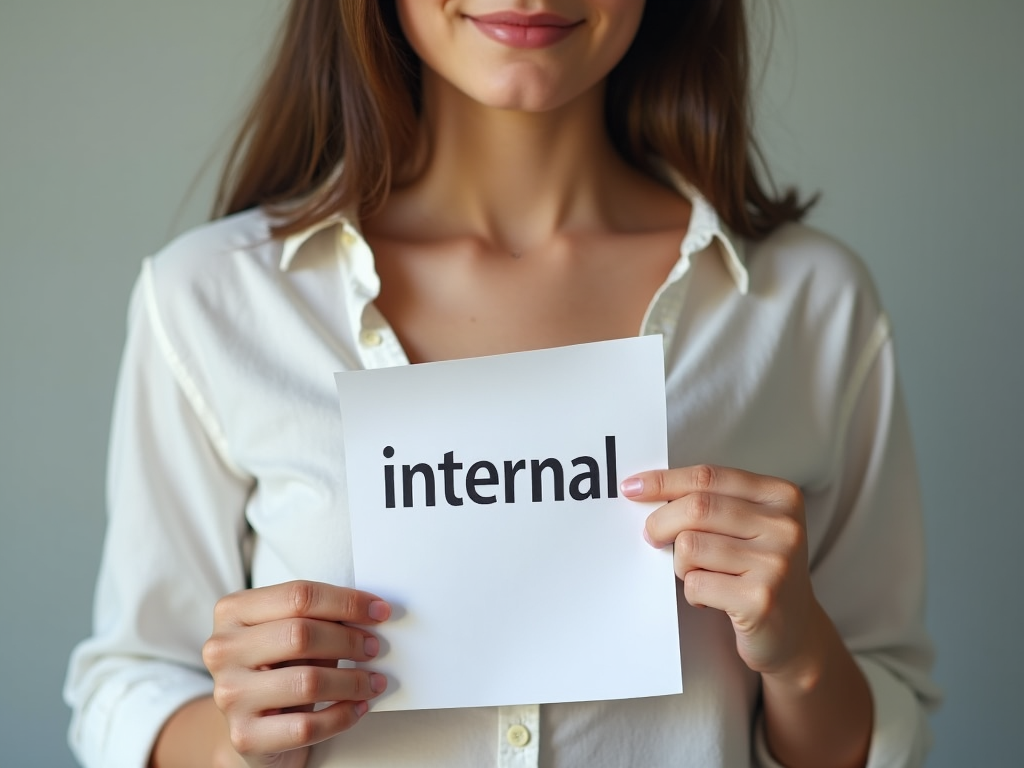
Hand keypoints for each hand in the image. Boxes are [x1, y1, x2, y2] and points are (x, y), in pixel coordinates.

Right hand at [202, 580, 390, 767]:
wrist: (252, 728)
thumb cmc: (279, 670)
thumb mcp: (290, 634)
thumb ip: (319, 618)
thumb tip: (371, 612)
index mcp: (233, 611)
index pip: (298, 595)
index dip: (346, 602)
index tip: (379, 611)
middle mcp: (222, 650)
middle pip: (301, 634)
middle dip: (349, 640)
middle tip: (375, 647)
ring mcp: (229, 694)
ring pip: (307, 681)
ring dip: (353, 681)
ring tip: (373, 681)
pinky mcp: (244, 736)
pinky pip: (306, 726)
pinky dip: (342, 716)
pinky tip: (358, 707)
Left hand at [622, 465, 820, 681]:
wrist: (795, 631)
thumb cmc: (758, 571)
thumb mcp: (748, 526)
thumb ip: (711, 502)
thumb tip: (646, 488)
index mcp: (781, 496)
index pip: (709, 477)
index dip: (664, 481)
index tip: (633, 487)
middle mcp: (784, 527)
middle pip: (696, 508)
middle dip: (660, 523)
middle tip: (652, 538)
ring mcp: (775, 564)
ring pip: (690, 546)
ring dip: (681, 564)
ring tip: (700, 575)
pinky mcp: (760, 600)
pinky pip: (695, 583)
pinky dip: (692, 592)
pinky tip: (712, 598)